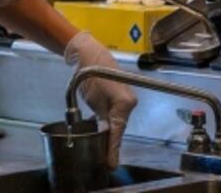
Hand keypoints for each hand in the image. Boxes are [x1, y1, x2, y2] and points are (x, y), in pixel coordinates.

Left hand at [65, 31, 137, 168]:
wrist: (90, 55)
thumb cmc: (91, 74)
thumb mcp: (94, 102)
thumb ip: (101, 123)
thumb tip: (105, 144)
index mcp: (125, 103)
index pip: (118, 132)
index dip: (113, 149)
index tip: (111, 164)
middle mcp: (130, 103)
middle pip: (119, 129)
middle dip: (111, 144)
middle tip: (103, 161)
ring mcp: (126, 101)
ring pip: (117, 124)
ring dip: (109, 135)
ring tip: (102, 152)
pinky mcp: (120, 100)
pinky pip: (115, 118)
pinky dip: (108, 126)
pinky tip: (101, 135)